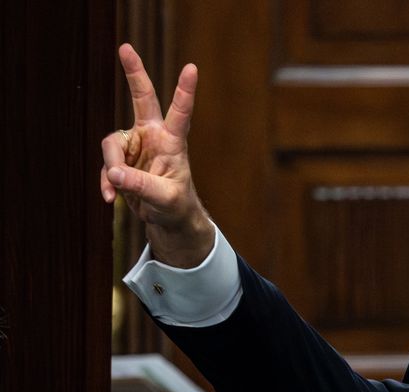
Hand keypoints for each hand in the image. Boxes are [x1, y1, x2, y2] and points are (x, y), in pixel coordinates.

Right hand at [101, 43, 213, 267]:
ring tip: (117, 192)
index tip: (192, 68)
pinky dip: (107, 181)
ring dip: (112, 168)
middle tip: (125, 47)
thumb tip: (115, 173)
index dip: (185, 91)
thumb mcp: (164, 199)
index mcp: (173, 142)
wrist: (167, 218)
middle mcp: (153, 137)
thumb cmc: (176, 206)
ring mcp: (136, 145)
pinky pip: (106, 164)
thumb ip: (142, 185)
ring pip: (112, 144)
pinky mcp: (121, 158)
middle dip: (134, 73)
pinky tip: (110, 197)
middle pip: (142, 98)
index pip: (180, 112)